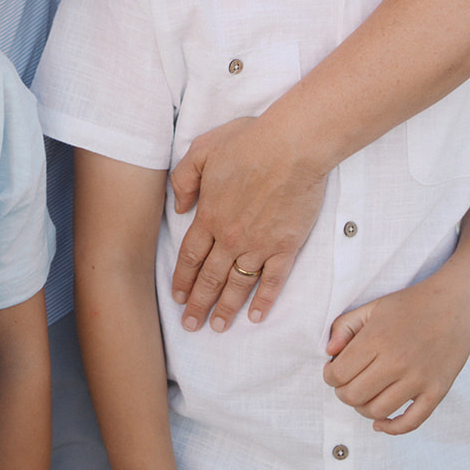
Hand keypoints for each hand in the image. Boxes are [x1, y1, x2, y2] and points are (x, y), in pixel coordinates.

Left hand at [169, 112, 325, 332]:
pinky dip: (264, 301)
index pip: (191, 257)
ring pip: (238, 285)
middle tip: (192, 326)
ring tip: (218, 327)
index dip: (183, 280)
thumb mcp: (201, 150)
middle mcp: (231, 237)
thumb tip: (179, 208)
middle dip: (199, 304)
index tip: (178, 298)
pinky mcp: (286, 246)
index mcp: (209, 216)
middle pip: (210, 278)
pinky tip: (256, 316)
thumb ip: (183, 179)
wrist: (291, 147)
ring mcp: (259, 245)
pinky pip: (272, 281)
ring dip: (226, 308)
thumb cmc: (247, 142)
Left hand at [323, 271, 469, 433]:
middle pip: (354, 396)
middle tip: (347, 383)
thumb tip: (329, 353)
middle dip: (343, 393)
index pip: (339, 374)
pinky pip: (411, 422)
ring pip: (378, 411)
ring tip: (364, 396)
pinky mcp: (437, 392)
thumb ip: (345, 326)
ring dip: (363, 409)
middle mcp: (396, 362)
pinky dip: (391, 429)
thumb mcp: (373, 307)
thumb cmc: (411, 304)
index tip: (334, 370)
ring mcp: (418, 379)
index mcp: (377, 339)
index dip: (330, 376)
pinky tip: (380, 423)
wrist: (456, 304)